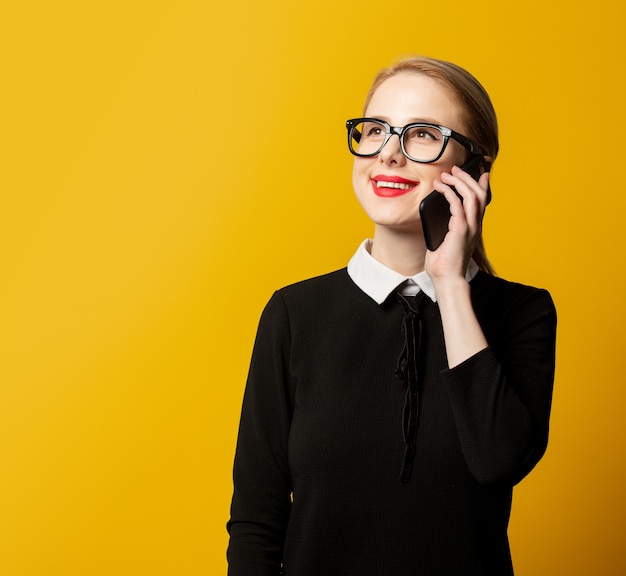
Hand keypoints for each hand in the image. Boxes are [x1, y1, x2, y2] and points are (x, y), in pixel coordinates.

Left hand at [424, 165, 489, 282]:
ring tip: (446, 175)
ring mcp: (470, 227)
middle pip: (479, 193)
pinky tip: (440, 187)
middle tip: (454, 170)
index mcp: (474, 227)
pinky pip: (457, 204)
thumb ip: (445, 225)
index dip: (482, 184)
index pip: (483, 201)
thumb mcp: (445, 239)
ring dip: (458, 181)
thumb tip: (435, 213)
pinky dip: (448, 192)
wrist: (447, 279)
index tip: (478, 172)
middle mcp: (475, 225)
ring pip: (471, 195)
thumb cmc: (444, 263)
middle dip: (467, 178)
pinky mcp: (460, 229)